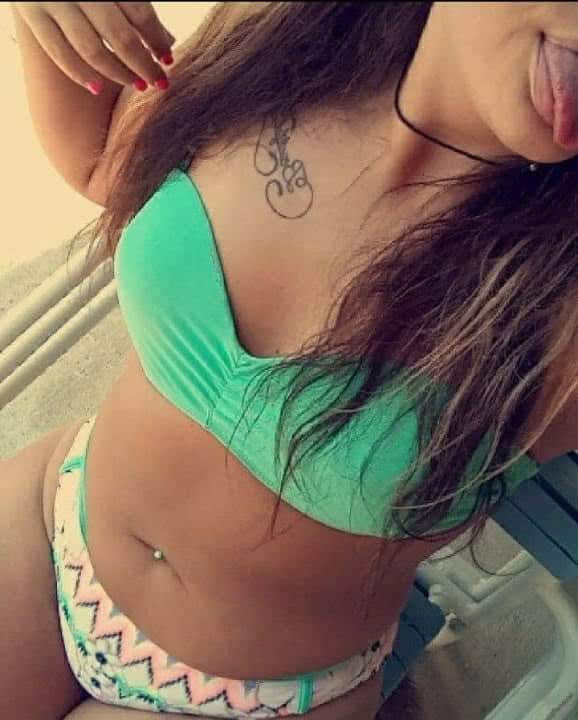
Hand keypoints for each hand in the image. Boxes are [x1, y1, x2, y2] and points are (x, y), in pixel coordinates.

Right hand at [11, 2, 175, 92]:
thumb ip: (135, 7)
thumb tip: (168, 41)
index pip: (140, 14)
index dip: (157, 41)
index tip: (168, 60)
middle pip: (121, 37)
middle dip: (144, 64)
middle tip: (160, 82)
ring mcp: (52, 1)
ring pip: (92, 50)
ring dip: (119, 73)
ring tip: (138, 85)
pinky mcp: (30, 14)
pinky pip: (58, 52)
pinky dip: (79, 73)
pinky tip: (98, 88)